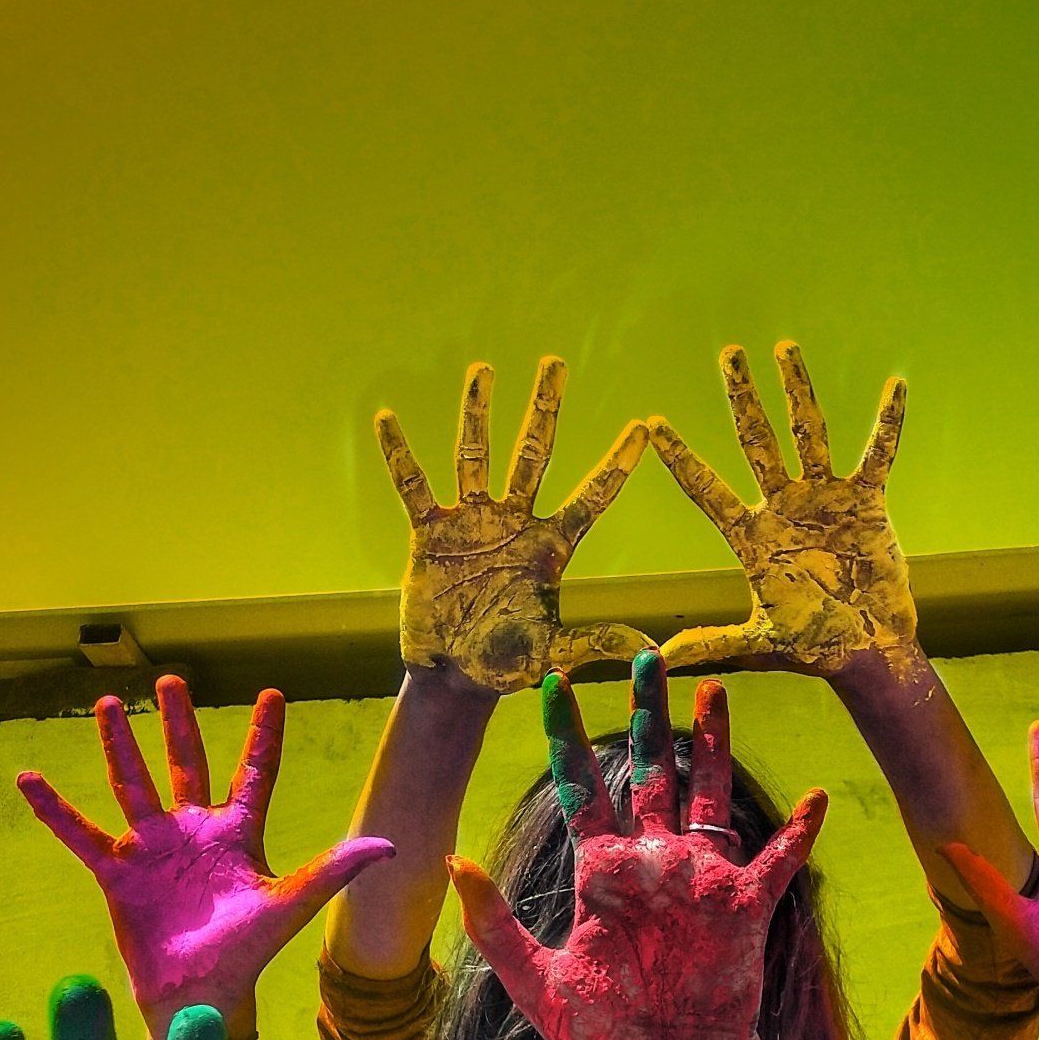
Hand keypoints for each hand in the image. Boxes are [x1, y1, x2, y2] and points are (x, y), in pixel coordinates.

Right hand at [18, 679, 391, 1034]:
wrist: (200, 995)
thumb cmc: (246, 953)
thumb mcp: (289, 905)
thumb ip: (332, 870)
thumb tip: (389, 844)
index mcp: (237, 836)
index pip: (254, 775)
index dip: (263, 737)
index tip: (272, 695)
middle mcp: (193, 833)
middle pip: (186, 765)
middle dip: (179, 724)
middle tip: (171, 680)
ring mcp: (152, 849)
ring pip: (133, 785)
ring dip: (119, 746)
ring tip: (106, 703)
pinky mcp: (117, 873)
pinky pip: (80, 835)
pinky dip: (55, 810)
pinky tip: (28, 778)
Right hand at [381, 357, 650, 690]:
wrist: (454, 676)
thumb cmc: (508, 664)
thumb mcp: (554, 653)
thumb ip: (596, 643)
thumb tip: (651, 653)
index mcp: (550, 547)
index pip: (591, 497)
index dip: (615, 464)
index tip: (642, 428)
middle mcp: (513, 522)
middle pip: (532, 454)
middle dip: (544, 410)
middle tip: (555, 363)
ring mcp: (471, 522)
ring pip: (475, 456)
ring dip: (478, 413)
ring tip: (483, 369)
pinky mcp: (429, 534)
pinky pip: (413, 487)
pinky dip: (399, 455)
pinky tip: (387, 419)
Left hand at [447, 651, 824, 1039]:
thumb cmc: (602, 1037)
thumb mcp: (536, 985)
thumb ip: (496, 925)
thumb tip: (455, 863)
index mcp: (598, 872)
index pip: (579, 786)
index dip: (565, 735)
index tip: (553, 682)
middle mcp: (650, 863)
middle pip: (647, 769)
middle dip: (646, 713)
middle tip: (644, 657)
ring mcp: (699, 882)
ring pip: (704, 794)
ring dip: (710, 745)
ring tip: (714, 691)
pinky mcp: (742, 910)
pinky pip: (774, 862)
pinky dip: (796, 833)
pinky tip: (817, 799)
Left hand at [650, 341, 914, 676]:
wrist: (869, 651)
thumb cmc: (814, 649)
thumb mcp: (758, 645)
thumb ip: (711, 643)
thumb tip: (659, 657)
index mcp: (753, 537)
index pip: (708, 490)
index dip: (682, 459)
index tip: (652, 423)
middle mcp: (784, 507)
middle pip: (757, 441)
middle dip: (742, 397)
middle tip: (728, 354)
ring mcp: (824, 499)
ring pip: (808, 432)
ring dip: (798, 390)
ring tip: (784, 347)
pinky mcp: (866, 502)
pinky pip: (877, 454)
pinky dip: (887, 424)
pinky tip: (894, 388)